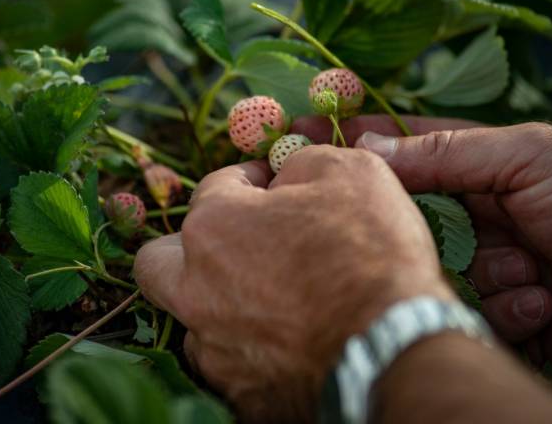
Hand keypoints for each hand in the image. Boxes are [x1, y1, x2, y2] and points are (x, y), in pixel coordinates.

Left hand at [134, 146, 453, 421]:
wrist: (394, 349)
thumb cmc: (371, 253)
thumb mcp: (350, 173)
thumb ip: (304, 160)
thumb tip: (286, 172)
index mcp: (213, 226)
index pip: (215, 187)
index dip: (249, 180)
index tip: (273, 186)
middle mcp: (195, 288)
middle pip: (158, 260)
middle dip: (190, 245)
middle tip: (235, 242)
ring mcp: (212, 347)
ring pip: (188, 317)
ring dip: (216, 302)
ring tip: (264, 299)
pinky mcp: (237, 392)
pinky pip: (226, 363)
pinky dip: (246, 349)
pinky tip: (284, 341)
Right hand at [295, 115, 551, 386]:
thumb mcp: (526, 154)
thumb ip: (447, 151)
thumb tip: (367, 144)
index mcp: (472, 169)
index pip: (397, 149)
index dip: (350, 141)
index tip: (298, 133)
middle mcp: (467, 217)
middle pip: (402, 219)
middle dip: (400, 228)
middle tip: (390, 231)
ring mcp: (478, 266)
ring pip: (435, 272)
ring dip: (488, 274)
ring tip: (532, 270)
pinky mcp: (494, 313)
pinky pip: (472, 313)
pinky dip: (510, 308)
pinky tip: (544, 301)